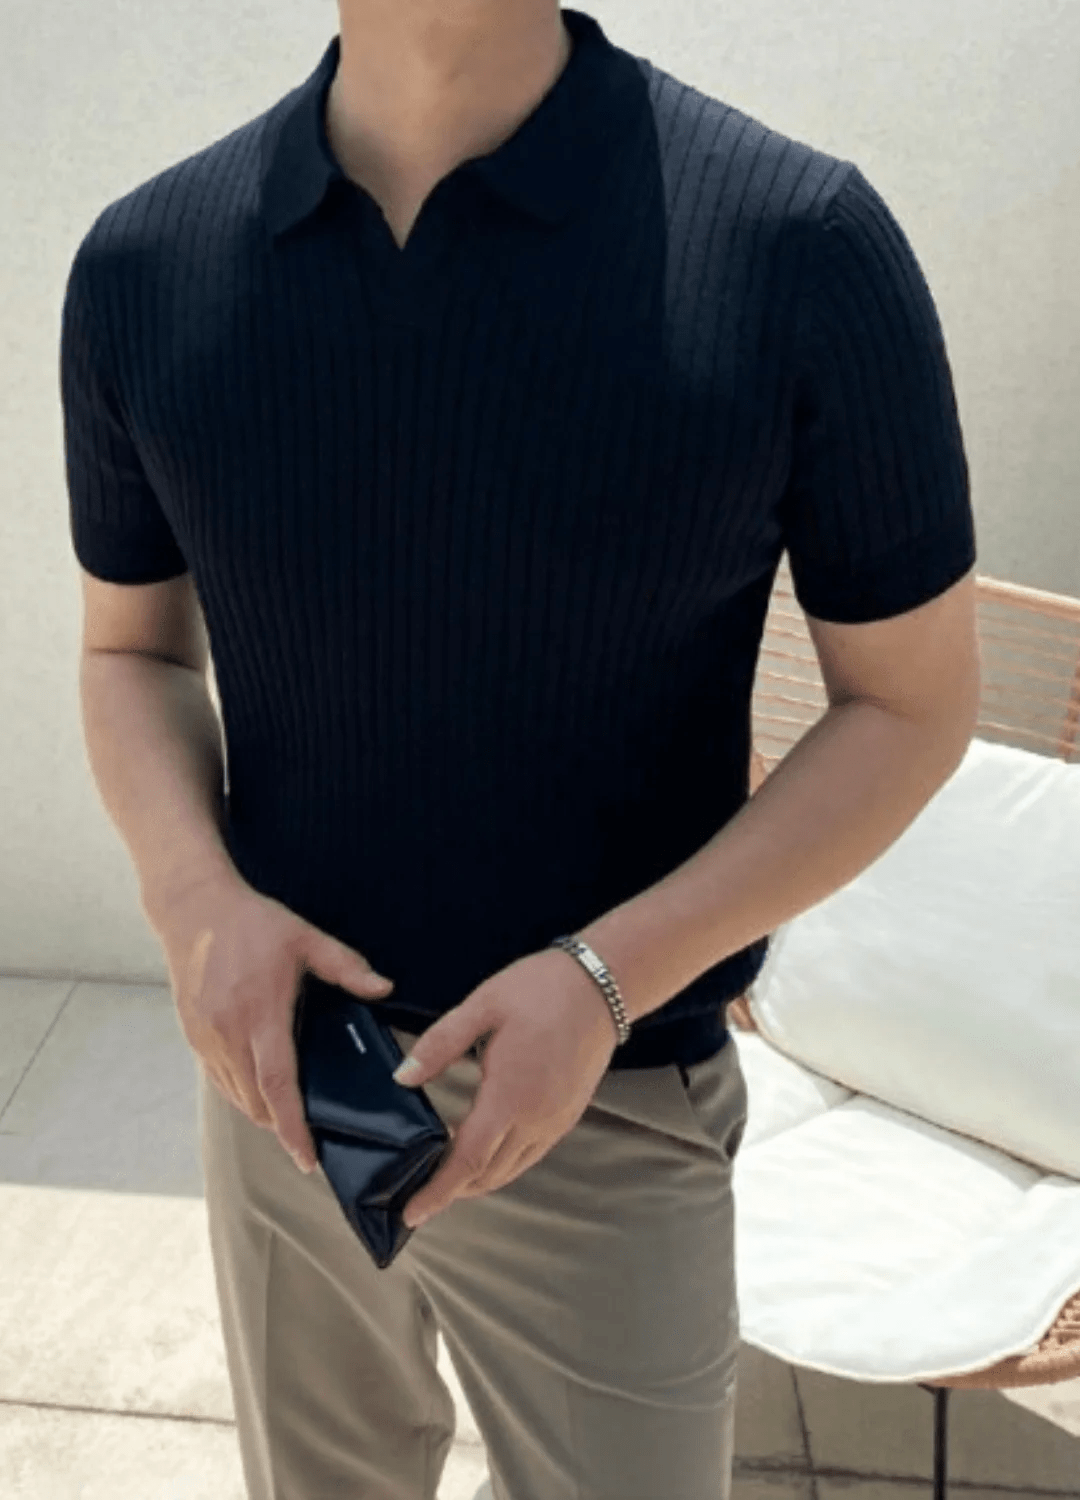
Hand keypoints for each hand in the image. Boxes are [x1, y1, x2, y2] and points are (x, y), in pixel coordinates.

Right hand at [156, 871, 394, 1174]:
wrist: (193, 908)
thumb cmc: (254, 923)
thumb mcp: (305, 938)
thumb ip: (346, 966)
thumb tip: (384, 988)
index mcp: (260, 1014)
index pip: (279, 1085)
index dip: (293, 1128)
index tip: (308, 1159)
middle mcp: (228, 1033)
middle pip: (256, 1102)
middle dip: (280, 1127)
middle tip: (307, 1139)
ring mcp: (205, 1037)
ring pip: (235, 1095)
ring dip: (260, 1111)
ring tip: (287, 1117)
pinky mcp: (192, 1034)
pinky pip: (218, 1079)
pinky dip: (240, 1092)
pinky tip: (259, 1089)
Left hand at [375, 947, 618, 1227]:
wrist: (602, 984)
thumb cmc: (541, 989)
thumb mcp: (482, 1006)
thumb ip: (440, 1044)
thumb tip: (402, 1077)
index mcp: (510, 1096)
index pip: (468, 1161)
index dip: (438, 1191)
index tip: (413, 1214)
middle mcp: (536, 1119)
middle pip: (489, 1175)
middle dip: (453, 1191)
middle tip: (420, 1194)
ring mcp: (556, 1120)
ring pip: (512, 1169)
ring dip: (479, 1180)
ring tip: (447, 1177)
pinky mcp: (569, 1114)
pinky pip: (531, 1154)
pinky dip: (504, 1164)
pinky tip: (487, 1149)